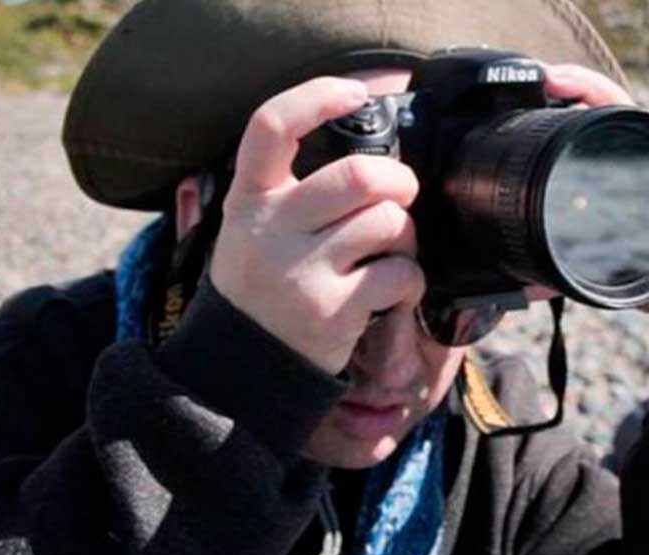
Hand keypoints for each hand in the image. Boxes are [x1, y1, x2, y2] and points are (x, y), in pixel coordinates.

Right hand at [210, 77, 424, 374]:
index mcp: (249, 200)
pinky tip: (392, 291)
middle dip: (399, 181)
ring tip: (391, 252)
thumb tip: (369, 163)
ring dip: (405, 235)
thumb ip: (288, 193)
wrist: (239, 367)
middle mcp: (271, 229)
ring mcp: (301, 271)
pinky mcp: (332, 310)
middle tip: (401, 195)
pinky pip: (400, 275)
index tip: (355, 94)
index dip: (317, 98)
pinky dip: (409, 281)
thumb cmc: (258, 289)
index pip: (271, 127)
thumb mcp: (249, 231)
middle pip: (360, 175)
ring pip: (389, 222)